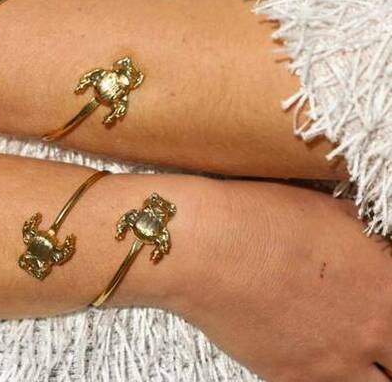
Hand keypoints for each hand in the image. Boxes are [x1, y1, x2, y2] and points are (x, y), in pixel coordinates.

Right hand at [167, 180, 391, 380]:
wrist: (206, 250)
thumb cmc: (258, 221)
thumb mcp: (327, 213)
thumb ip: (358, 240)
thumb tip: (361, 244)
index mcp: (386, 287)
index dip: (389, 309)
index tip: (377, 302)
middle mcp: (369, 333)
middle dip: (386, 347)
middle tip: (368, 334)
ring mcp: (331, 364)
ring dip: (365, 370)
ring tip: (342, 350)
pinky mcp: (288, 378)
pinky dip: (323, 376)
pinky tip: (309, 357)